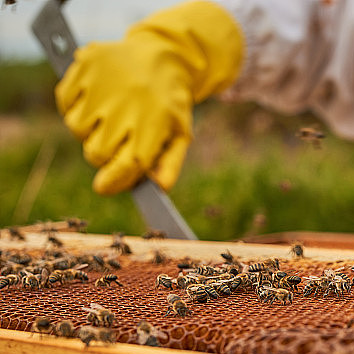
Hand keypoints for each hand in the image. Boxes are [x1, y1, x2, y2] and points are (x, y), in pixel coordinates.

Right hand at [54, 1, 243, 194]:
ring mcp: (105, 84)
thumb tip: (158, 188)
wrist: (164, 54)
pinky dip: (73, 105)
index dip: (114, 181)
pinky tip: (94, 99)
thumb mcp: (179, 133)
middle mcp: (127, 105)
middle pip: (97, 153)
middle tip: (115, 140)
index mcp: (154, 124)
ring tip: (108, 115)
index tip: (103, 187)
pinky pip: (64, 100)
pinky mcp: (87, 64)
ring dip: (88, 130)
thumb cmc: (170, 102)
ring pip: (77, 129)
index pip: (128, 163)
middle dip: (102, 155)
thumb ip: (169, 164)